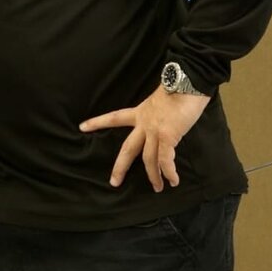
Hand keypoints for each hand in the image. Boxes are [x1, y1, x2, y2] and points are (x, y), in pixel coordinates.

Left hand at [80, 86, 210, 191]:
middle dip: (120, 167)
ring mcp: (154, 130)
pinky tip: (173, 181)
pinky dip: (169, 172)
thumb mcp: (161, 101)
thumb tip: (165, 122)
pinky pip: (165, 160)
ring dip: (153, 176)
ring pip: (148, 159)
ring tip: (158, 188)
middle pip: (127, 148)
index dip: (98, 122)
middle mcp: (144, 123)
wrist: (188, 82)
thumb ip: (158, 114)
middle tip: (114, 182)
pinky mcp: (168, 136)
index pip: (114, 117)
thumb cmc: (180, 89)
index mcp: (140, 112)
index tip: (82, 127)